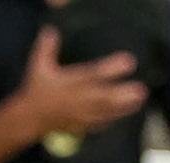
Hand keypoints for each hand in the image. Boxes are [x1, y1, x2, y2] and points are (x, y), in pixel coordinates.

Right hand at [16, 27, 147, 140]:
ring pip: (105, 111)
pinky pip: (97, 123)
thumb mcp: (38, 66)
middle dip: (123, 95)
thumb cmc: (35, 90)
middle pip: (104, 97)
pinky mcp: (79, 124)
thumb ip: (46, 48)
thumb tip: (50, 30)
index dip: (112, 68)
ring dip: (123, 108)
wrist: (28, 119)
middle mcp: (79, 99)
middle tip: (141, 91)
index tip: (129, 62)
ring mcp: (80, 114)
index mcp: (72, 82)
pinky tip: (120, 116)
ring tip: (140, 101)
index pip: (94, 74)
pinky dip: (109, 120)